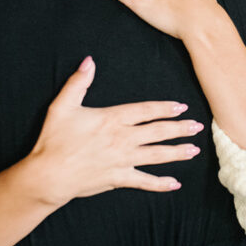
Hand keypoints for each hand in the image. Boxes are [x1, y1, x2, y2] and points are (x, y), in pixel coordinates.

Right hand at [28, 56, 204, 204]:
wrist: (47, 175)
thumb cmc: (53, 140)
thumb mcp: (62, 106)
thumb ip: (78, 82)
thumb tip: (89, 61)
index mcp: (111, 119)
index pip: (145, 111)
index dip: (164, 108)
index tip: (181, 107)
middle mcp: (122, 139)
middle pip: (157, 132)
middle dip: (179, 129)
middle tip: (197, 126)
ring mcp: (122, 160)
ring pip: (156, 155)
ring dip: (177, 152)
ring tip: (194, 150)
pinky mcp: (118, 179)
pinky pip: (144, 182)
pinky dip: (160, 184)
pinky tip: (174, 183)